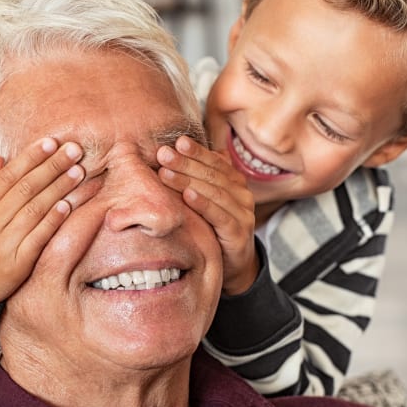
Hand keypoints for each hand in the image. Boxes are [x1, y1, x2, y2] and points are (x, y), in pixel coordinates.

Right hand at [0, 137, 85, 319]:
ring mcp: (3, 245)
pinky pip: (38, 238)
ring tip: (78, 171)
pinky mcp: (16, 265)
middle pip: (25, 190)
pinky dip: (52, 220)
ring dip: (59, 189)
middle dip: (51, 167)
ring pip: (34, 210)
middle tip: (73, 150)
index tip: (50, 142)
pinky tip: (68, 205)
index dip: (30, 158)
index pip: (7, 177)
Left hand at [158, 135, 257, 294]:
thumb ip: (199, 178)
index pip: (215, 161)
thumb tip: (178, 150)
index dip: (196, 151)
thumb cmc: (213, 228)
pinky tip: (188, 196)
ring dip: (188, 181)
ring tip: (166, 173)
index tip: (176, 142)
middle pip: (212, 174)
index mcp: (234, 182)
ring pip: (214, 192)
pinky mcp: (239, 233)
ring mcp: (243, 213)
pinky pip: (220, 216)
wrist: (232, 264)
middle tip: (163, 154)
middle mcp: (242, 194)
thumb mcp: (206, 201)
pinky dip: (204, 204)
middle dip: (186, 163)